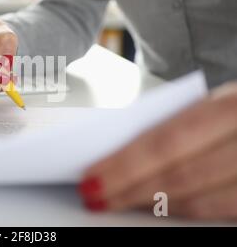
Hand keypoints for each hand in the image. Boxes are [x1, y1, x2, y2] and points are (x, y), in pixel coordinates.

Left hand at [79, 82, 236, 219]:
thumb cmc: (228, 108)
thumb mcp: (204, 102)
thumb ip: (170, 124)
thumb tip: (115, 152)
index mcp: (230, 107)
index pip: (166, 141)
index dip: (125, 165)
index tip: (91, 177)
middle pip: (181, 176)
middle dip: (130, 190)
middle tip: (96, 196)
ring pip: (198, 200)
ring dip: (150, 204)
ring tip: (115, 201)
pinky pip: (215, 212)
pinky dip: (178, 210)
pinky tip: (152, 205)